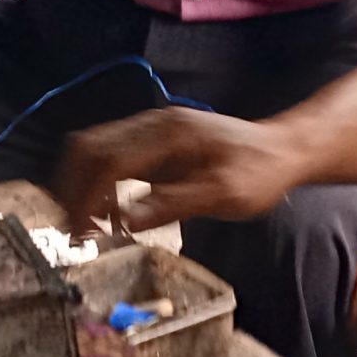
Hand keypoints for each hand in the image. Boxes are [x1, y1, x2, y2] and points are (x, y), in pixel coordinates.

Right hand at [55, 108, 306, 231]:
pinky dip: (98, 180)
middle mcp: (153, 124)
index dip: (88, 198)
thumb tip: (125, 220)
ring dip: (81, 184)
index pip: (108, 161)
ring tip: (85, 224)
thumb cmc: (259, 175)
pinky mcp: (153, 140)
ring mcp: (151, 129)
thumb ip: (174, 204)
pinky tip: (106, 210)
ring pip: (94, 147)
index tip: (80, 232)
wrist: (283, 151)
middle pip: (89, 147)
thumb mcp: (224, 195)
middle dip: (73, 188)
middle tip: (74, 229)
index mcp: (168, 134)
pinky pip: (111, 154)